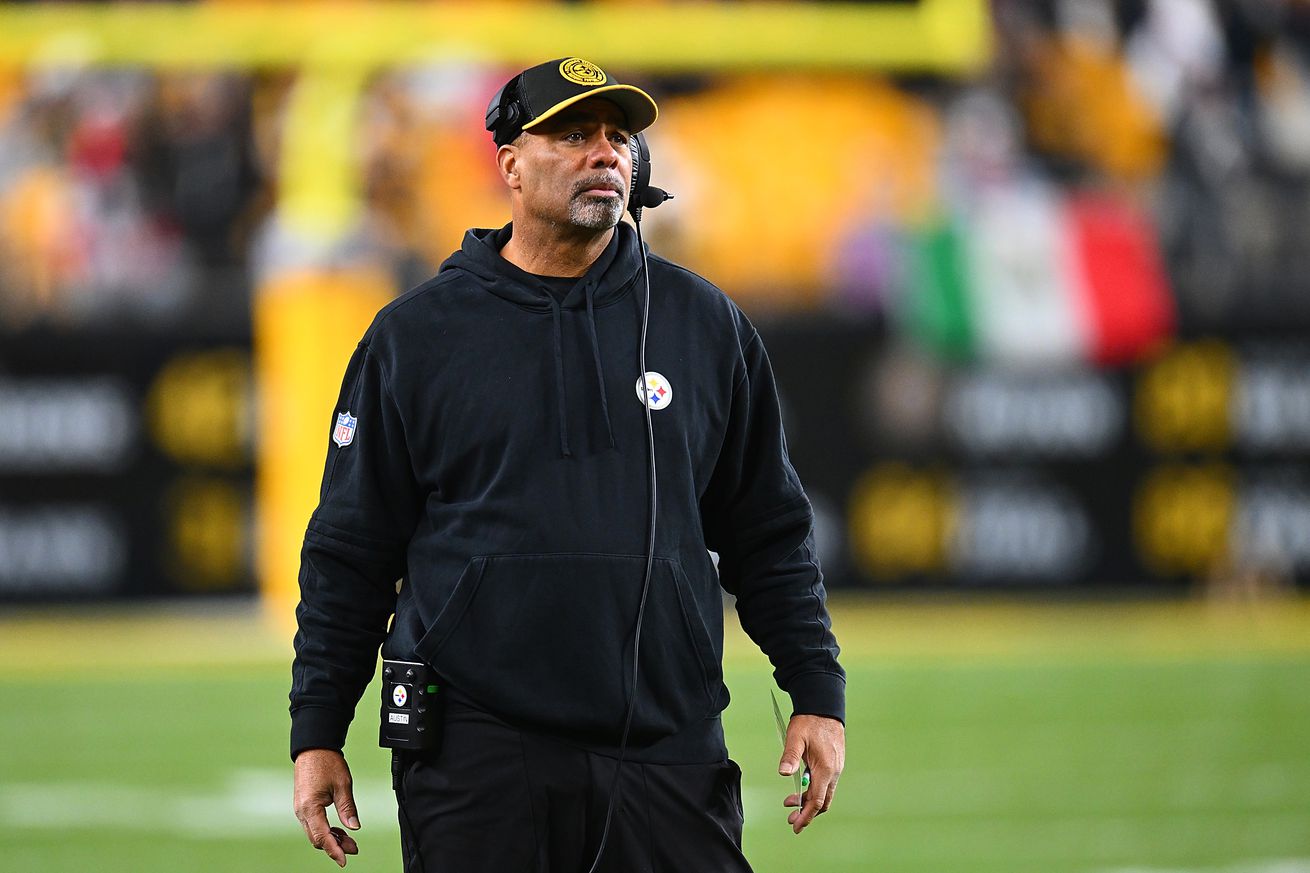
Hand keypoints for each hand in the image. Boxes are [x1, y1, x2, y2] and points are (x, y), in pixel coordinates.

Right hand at [293, 749, 361, 866]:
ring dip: (331, 838)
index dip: (334, 850)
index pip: (322, 836)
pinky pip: (313, 824)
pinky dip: (326, 830)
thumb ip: (347, 808)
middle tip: (354, 848)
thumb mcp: (343, 785)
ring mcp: (301, 809)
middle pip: (317, 838)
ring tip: (349, 841)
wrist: (313, 748)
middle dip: (335, 846)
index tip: (344, 860)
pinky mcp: (303, 806)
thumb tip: (355, 827)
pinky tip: (339, 830)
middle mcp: (302, 811)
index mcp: (310, 807)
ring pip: (315, 833)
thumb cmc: (327, 762)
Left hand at [779, 714, 844, 833]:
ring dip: (809, 801)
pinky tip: (802, 786)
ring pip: (825, 793)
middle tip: (790, 817)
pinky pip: (826, 784)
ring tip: (792, 801)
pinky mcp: (834, 762)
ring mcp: (836, 767)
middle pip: (823, 801)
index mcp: (825, 768)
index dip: (806, 815)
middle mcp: (834, 771)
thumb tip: (783, 773)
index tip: (795, 825)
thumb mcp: (795, 737)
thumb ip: (790, 756)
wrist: (825, 707)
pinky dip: (814, 790)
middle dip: (807, 812)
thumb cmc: (809, 721)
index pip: (816, 800)